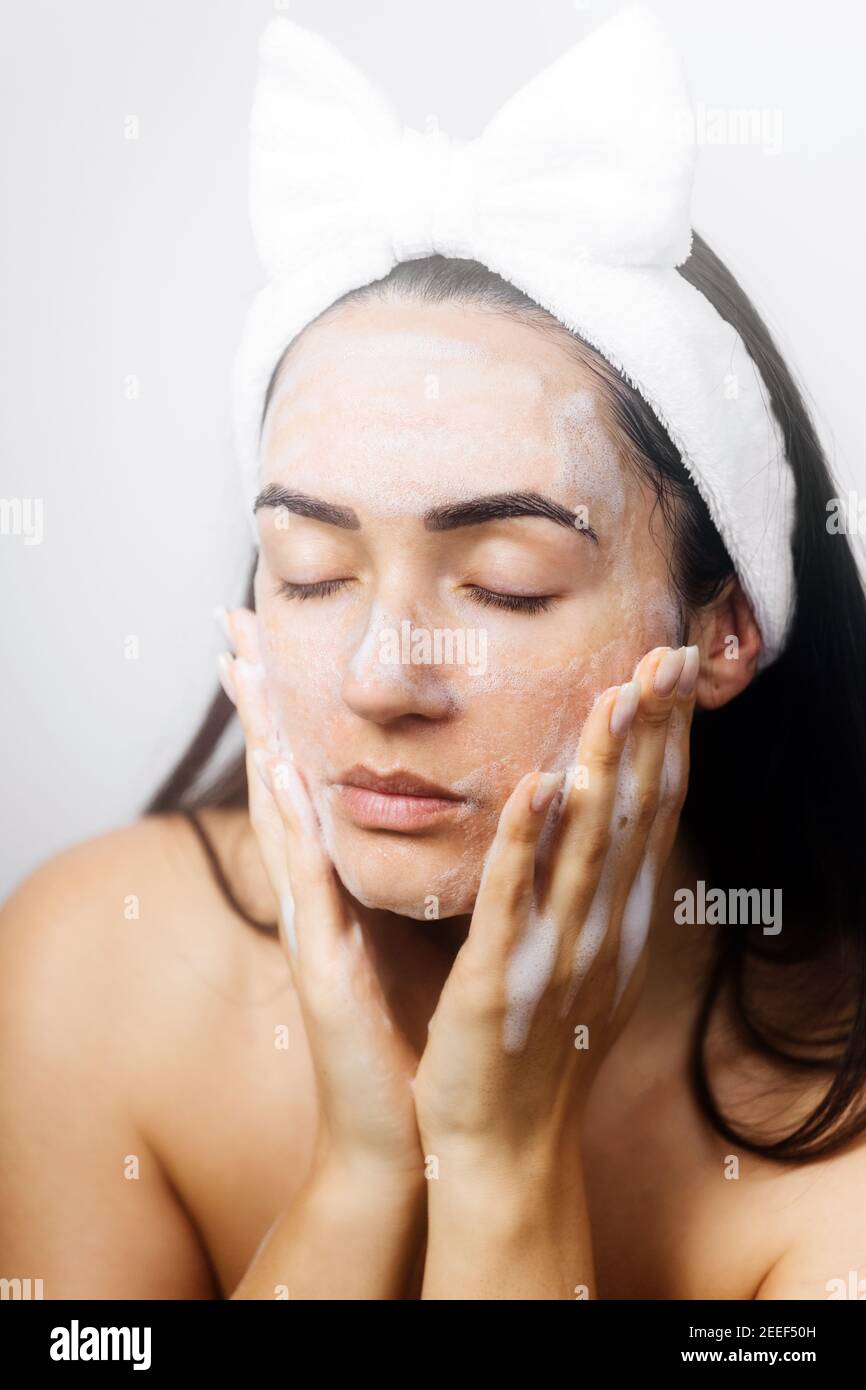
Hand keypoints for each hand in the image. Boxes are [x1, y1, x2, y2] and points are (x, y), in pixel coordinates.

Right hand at [219, 607, 426, 1189]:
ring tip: (245, 671)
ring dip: (263, 740)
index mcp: (345, 887)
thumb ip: (422, 876)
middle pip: (281, 778)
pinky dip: (297, 822)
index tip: (277, 640)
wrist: (408, 1137)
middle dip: (259, 701)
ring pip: (280, 816)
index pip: (315, 778)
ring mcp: (312, 929)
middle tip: (231, 624)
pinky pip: (312, 882)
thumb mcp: (421, 937)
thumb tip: (465, 812)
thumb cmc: (417, 1036)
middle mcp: (318, 897)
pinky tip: (288, 768)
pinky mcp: (321, 969)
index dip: (292, 709)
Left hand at [411, 643, 697, 1169]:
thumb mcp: (587, 960)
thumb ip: (599, 891)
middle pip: (636, 813)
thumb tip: (608, 817)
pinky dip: (526, 841)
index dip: (668, 738)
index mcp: (618, 921)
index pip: (652, 811)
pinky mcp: (497, 978)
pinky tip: (534, 785)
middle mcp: (602, 930)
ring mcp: (555, 954)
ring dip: (603, 766)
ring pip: (586, 845)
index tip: (676, 670)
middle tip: (668, 652)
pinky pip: (513, 900)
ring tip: (614, 694)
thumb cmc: (539, 1046)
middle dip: (654, 730)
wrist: (503, 1145)